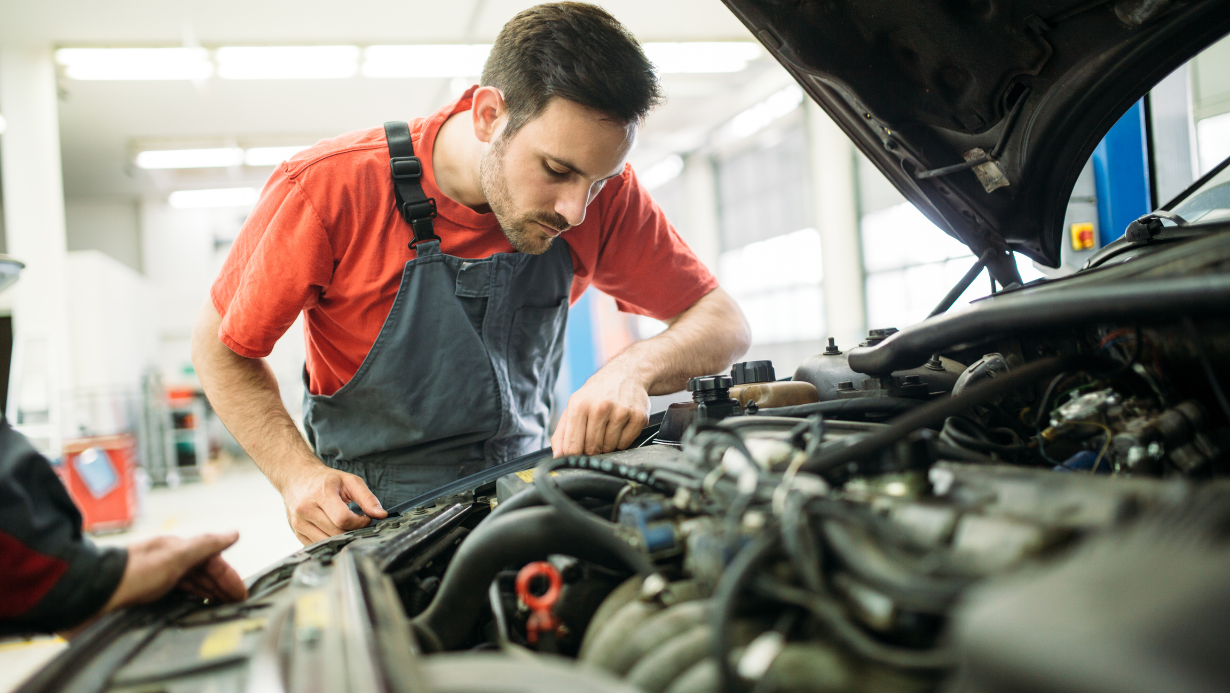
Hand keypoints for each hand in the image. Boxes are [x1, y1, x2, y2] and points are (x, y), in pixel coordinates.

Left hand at [63, 532, 246, 638]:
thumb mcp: (176, 555)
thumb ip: (207, 544)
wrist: (92, 594)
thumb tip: (233, 533)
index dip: (228, 575)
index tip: (240, 593)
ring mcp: (156, 579)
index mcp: (176, 548)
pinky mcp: (145, 596)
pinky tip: (193, 608)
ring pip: (190, 585)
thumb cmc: (132, 573)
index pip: (211, 559)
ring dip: (207, 594)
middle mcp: (167, 561)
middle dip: (221, 586)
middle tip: (235, 602)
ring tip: (220, 607)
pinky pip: (176, 597)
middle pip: (202, 573)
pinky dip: (190, 601)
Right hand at [279, 462, 387, 544]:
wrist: (297, 478)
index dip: (359, 523)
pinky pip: (318, 545)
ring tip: (346, 526)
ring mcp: (299, 522)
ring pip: (327, 541)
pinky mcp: (297, 532)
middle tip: (358, 523)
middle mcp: (305, 509)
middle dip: (352, 530)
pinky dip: (330, 541)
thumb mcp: (349, 481)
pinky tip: (334, 530)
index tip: (365, 518)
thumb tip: (381, 514)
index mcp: (320, 493)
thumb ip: (367, 498)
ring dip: (342, 538)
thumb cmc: (325, 479)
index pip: (343, 519)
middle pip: (336, 532)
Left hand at [552, 365, 649, 456]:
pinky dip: (622, 440)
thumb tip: (558, 455)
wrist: (626, 374)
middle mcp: (600, 406)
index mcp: (579, 405)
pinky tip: (620, 426)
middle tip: (594, 435)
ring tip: (608, 427)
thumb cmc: (597, 393)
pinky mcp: (638, 416)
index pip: (573, 446)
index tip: (577, 453)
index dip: (574, 455)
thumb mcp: (574, 405)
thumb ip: (562, 432)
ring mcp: (621, 411)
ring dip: (607, 444)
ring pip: (609, 447)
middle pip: (592, 448)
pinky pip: (625, 444)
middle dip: (592, 448)